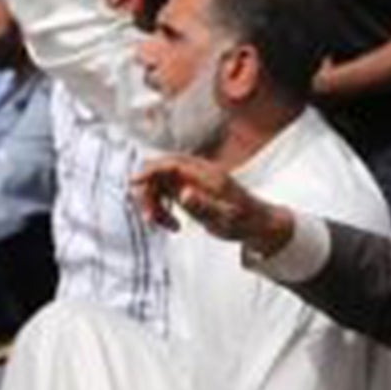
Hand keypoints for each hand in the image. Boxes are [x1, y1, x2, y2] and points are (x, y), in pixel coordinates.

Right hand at [132, 154, 295, 251]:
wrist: (257, 224)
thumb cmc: (244, 221)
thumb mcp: (224, 219)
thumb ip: (203, 205)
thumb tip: (183, 192)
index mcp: (208, 175)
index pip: (173, 163)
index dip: (151, 169)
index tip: (133, 181)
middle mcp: (198, 173)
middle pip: (160, 171)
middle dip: (148, 193)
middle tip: (151, 219)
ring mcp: (192, 180)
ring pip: (159, 184)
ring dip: (155, 204)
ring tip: (170, 227)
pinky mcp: (188, 189)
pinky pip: (165, 194)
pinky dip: (162, 209)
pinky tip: (173, 226)